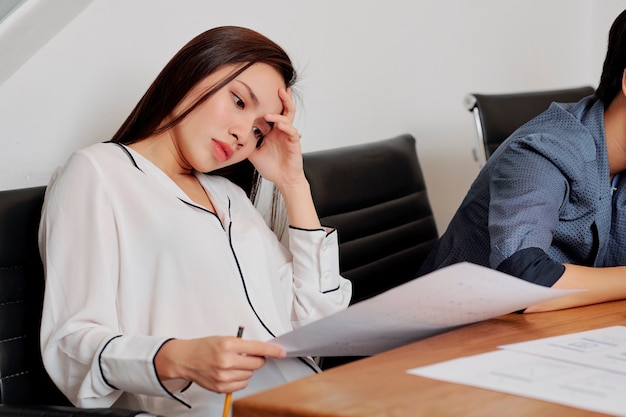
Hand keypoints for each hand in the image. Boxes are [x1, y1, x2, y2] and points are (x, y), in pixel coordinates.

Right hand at [154, 336, 285, 392]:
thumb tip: (262, 351)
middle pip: (257, 364)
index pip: (258, 348)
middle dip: (257, 360)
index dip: (273, 351)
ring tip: (234, 364)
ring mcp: (224, 376)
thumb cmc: (203, 347)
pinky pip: (242, 385)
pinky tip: (230, 373)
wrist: (184, 359)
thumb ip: (242, 345)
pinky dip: (240, 379)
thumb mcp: (224, 338)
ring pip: (250, 375)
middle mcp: (227, 361)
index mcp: (228, 344)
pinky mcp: (221, 387)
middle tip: (249, 356)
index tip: (281, 352)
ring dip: (247, 370)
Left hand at [248, 87, 304, 188]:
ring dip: (280, 112)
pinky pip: (292, 131)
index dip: (267, 104)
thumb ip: (247, 143)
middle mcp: (281, 131)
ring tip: (271, 110)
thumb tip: (232, 137)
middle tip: (278, 88)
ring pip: (289, 117)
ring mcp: (288, 136)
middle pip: (285, 110)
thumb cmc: (272, 167)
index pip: (271, 113)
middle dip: (283, 98)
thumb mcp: (254, 153)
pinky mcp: (294, 143)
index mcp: (273, 132)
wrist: (283, 180)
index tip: (260, 94)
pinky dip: (286, 126)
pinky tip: (280, 124)